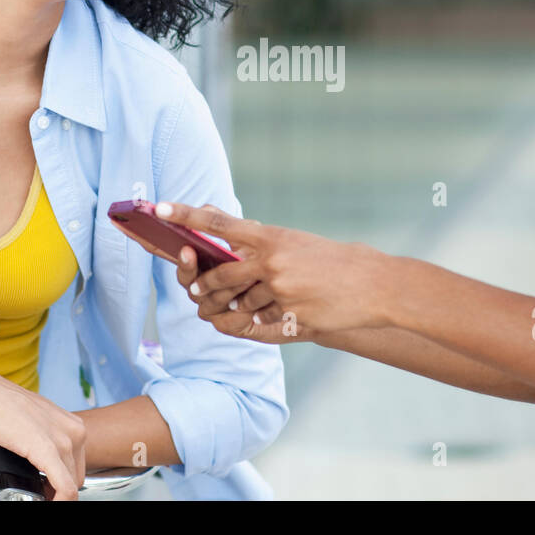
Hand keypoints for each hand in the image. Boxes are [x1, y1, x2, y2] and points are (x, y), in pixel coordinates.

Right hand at [0, 366, 87, 499]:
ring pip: (71, 486)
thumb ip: (44, 442)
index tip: (43, 492)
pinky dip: (56, 501)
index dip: (60, 485)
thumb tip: (40, 465)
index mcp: (72, 426)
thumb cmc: (2, 405)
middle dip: (55, 492)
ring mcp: (64, 440)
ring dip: (51, 497)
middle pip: (75, 478)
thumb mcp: (33, 425)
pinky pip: (64, 487)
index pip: (76, 467)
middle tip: (36, 497)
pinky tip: (42, 502)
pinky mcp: (48, 450)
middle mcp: (74, 432)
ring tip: (30, 499)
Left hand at [155, 201, 393, 334]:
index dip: (187, 215)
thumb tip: (215, 224)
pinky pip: (254, 327)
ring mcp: (280, 293)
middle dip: (204, 287)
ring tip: (239, 306)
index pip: (219, 223)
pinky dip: (250, 325)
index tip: (159, 207)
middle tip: (197, 290)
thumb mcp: (294, 240)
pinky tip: (258, 319)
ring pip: (237, 305)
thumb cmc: (333, 260)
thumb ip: (255, 237)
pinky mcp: (289, 319)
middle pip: (218, 277)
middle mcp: (271, 262)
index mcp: (271, 237)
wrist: (375, 285)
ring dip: (233, 308)